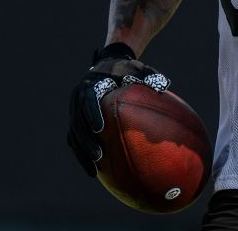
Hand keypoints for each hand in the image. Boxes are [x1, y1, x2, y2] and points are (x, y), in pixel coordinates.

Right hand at [66, 42, 170, 176]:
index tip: (100, 128)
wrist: (107, 65)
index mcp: (90, 85)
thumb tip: (163, 85)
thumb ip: (147, 76)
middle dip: (86, 140)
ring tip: (94, 171)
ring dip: (82, 153)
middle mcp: (77, 98)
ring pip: (74, 134)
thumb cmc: (123, 70)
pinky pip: (75, 140)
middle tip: (98, 156)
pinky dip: (82, 155)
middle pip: (77, 122)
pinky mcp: (75, 121)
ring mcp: (74, 111)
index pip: (88, 100)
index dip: (92, 114)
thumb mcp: (135, 69)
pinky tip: (93, 172)